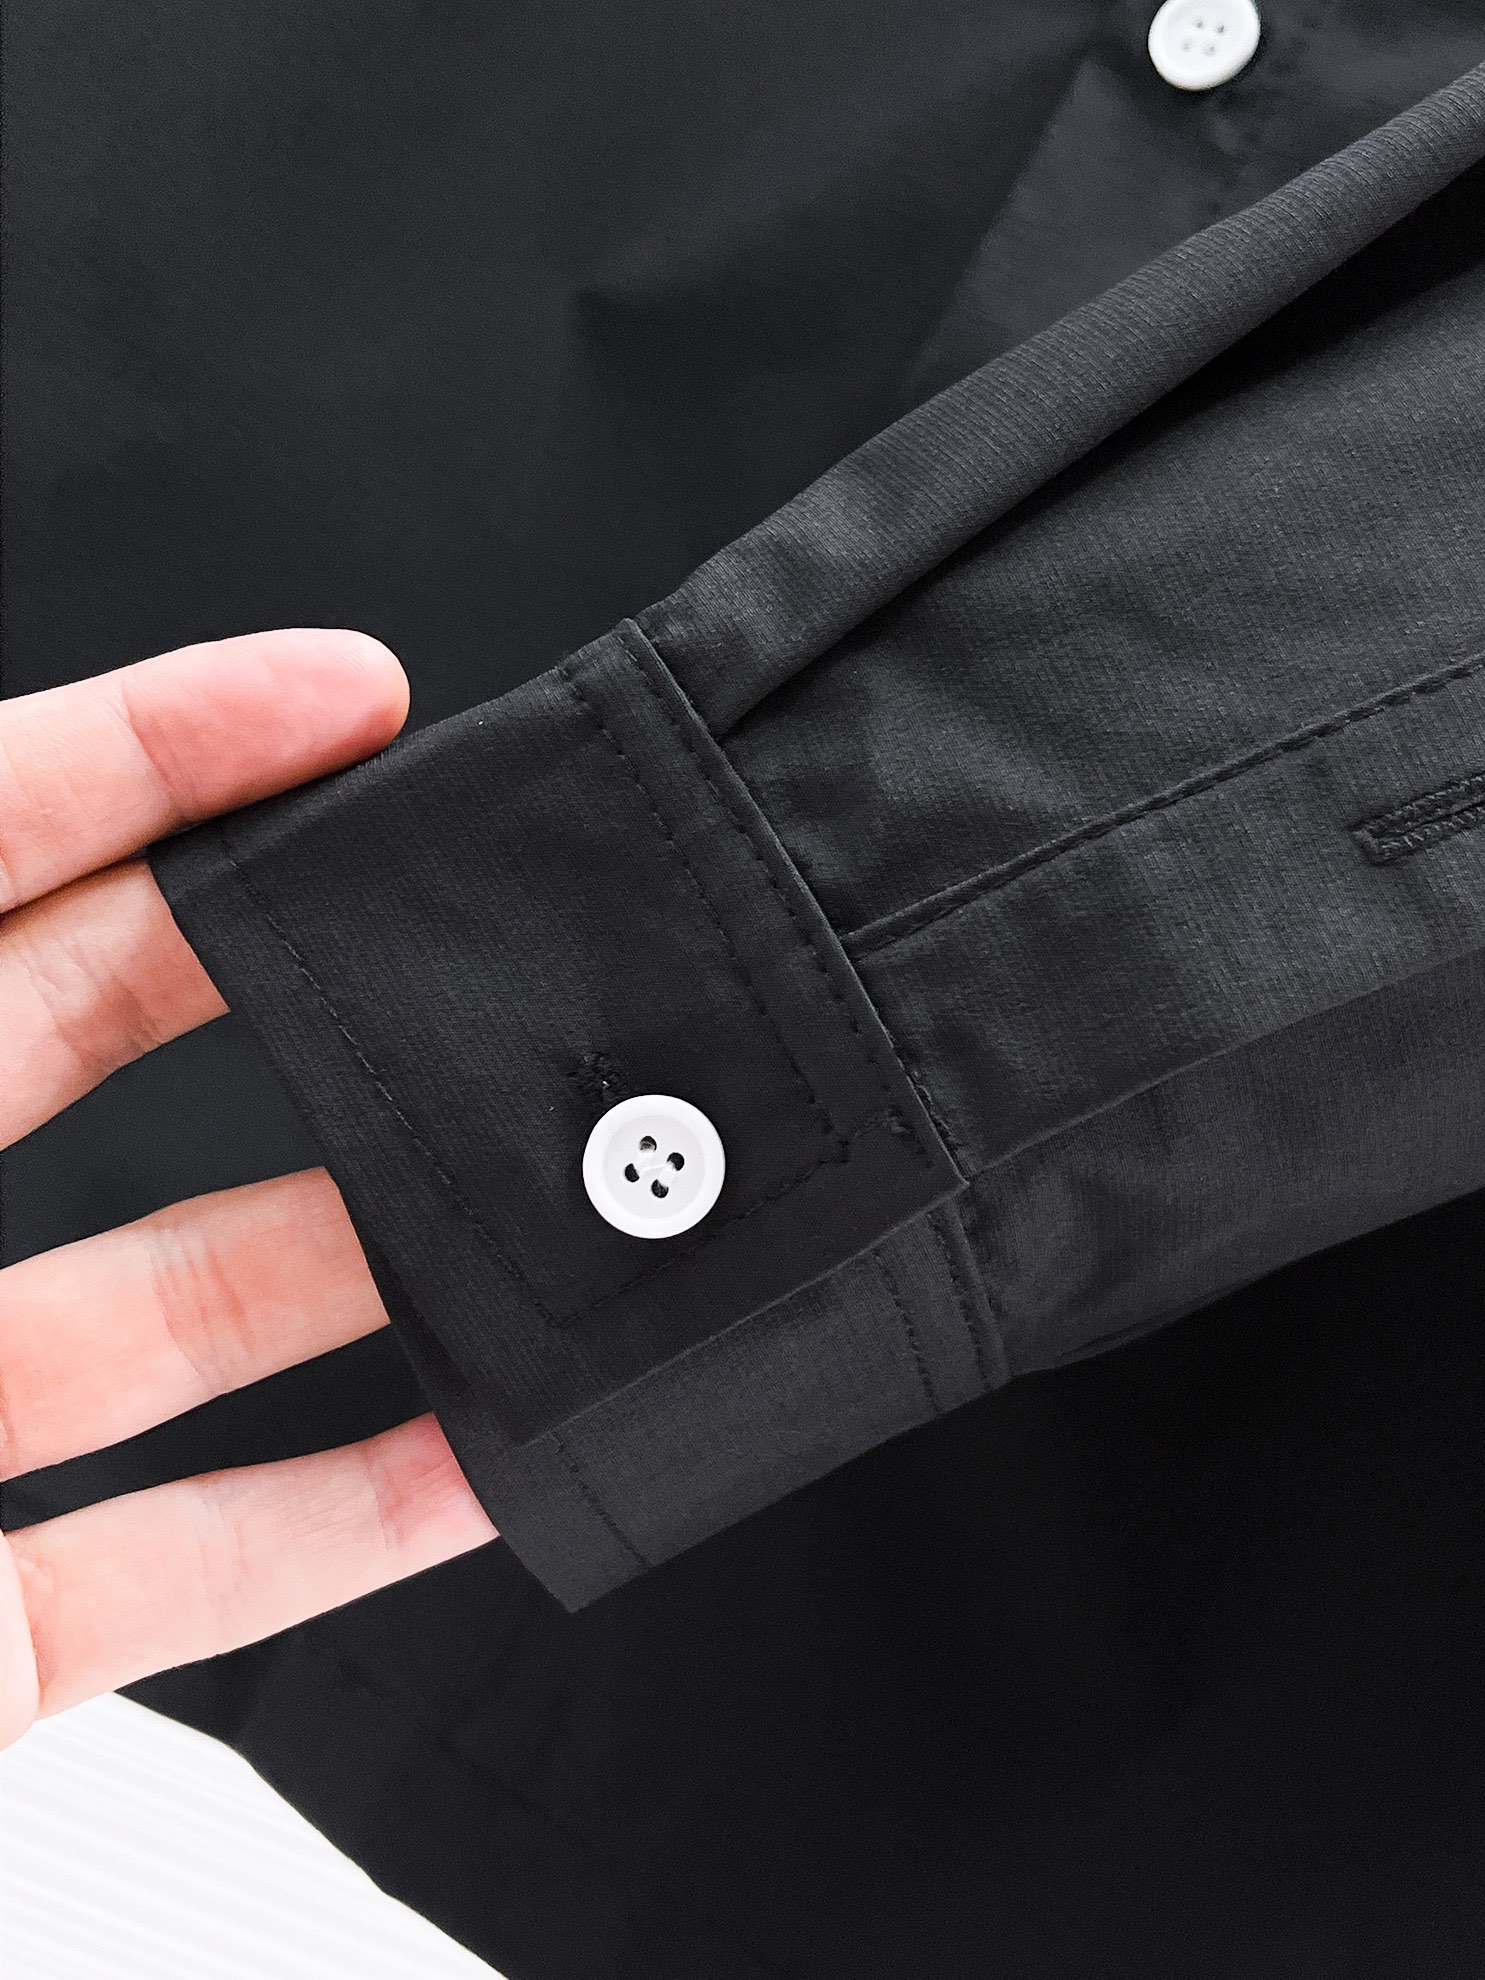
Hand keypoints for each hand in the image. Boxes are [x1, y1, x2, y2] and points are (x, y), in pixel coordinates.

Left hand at [0, 631, 496, 1748]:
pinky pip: (159, 1571)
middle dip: (297, 956)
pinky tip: (471, 1465)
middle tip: (479, 911)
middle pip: (78, 1029)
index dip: (153, 750)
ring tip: (537, 1196)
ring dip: (358, 1253)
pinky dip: (326, 1525)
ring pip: (156, 1307)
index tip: (350, 696)